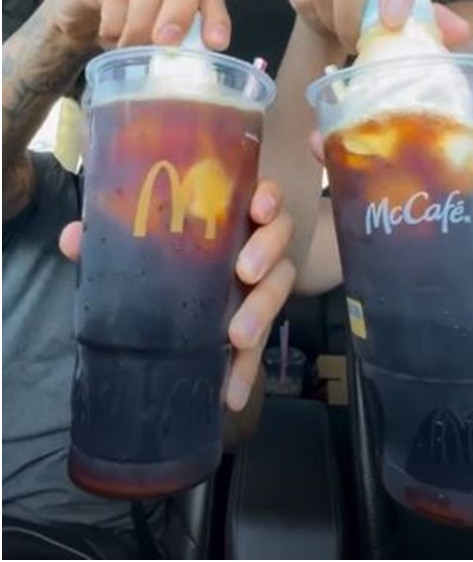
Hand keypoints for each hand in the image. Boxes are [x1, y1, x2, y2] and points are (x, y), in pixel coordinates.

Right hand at [48, 0, 230, 53]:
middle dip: (179, 12)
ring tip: (130, 50)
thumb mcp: (152, 45)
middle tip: (167, 44)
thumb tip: (185, 76)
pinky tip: (110, 36)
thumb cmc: (125, 31)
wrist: (77, 20)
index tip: (216, 45)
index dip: (216, 18)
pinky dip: (115, 22)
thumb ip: (173, 51)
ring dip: (141, 24)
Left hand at [60, 180, 294, 413]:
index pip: (263, 196)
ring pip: (279, 287)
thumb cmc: (168, 255)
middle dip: (266, 252)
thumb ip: (112, 236)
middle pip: (279, 238)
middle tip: (244, 272)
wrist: (180, 305)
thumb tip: (73, 237)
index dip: (268, 197)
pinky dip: (246, 371)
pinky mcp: (259, 325)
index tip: (258, 207)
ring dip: (263, 310)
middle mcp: (255, 243)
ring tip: (239, 337)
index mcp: (231, 216)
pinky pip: (262, 347)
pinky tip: (232, 395)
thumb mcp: (143, 244)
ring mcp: (262, 284)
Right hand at [280, 0, 469, 52]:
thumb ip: (434, 19)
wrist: (339, 5)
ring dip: (332, 23)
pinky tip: (323, 21)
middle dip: (353, 19)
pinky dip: (312, 19)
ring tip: (343, 33)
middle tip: (359, 42)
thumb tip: (461, 32)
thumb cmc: (381, 5)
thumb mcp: (411, 12)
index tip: (393, 23)